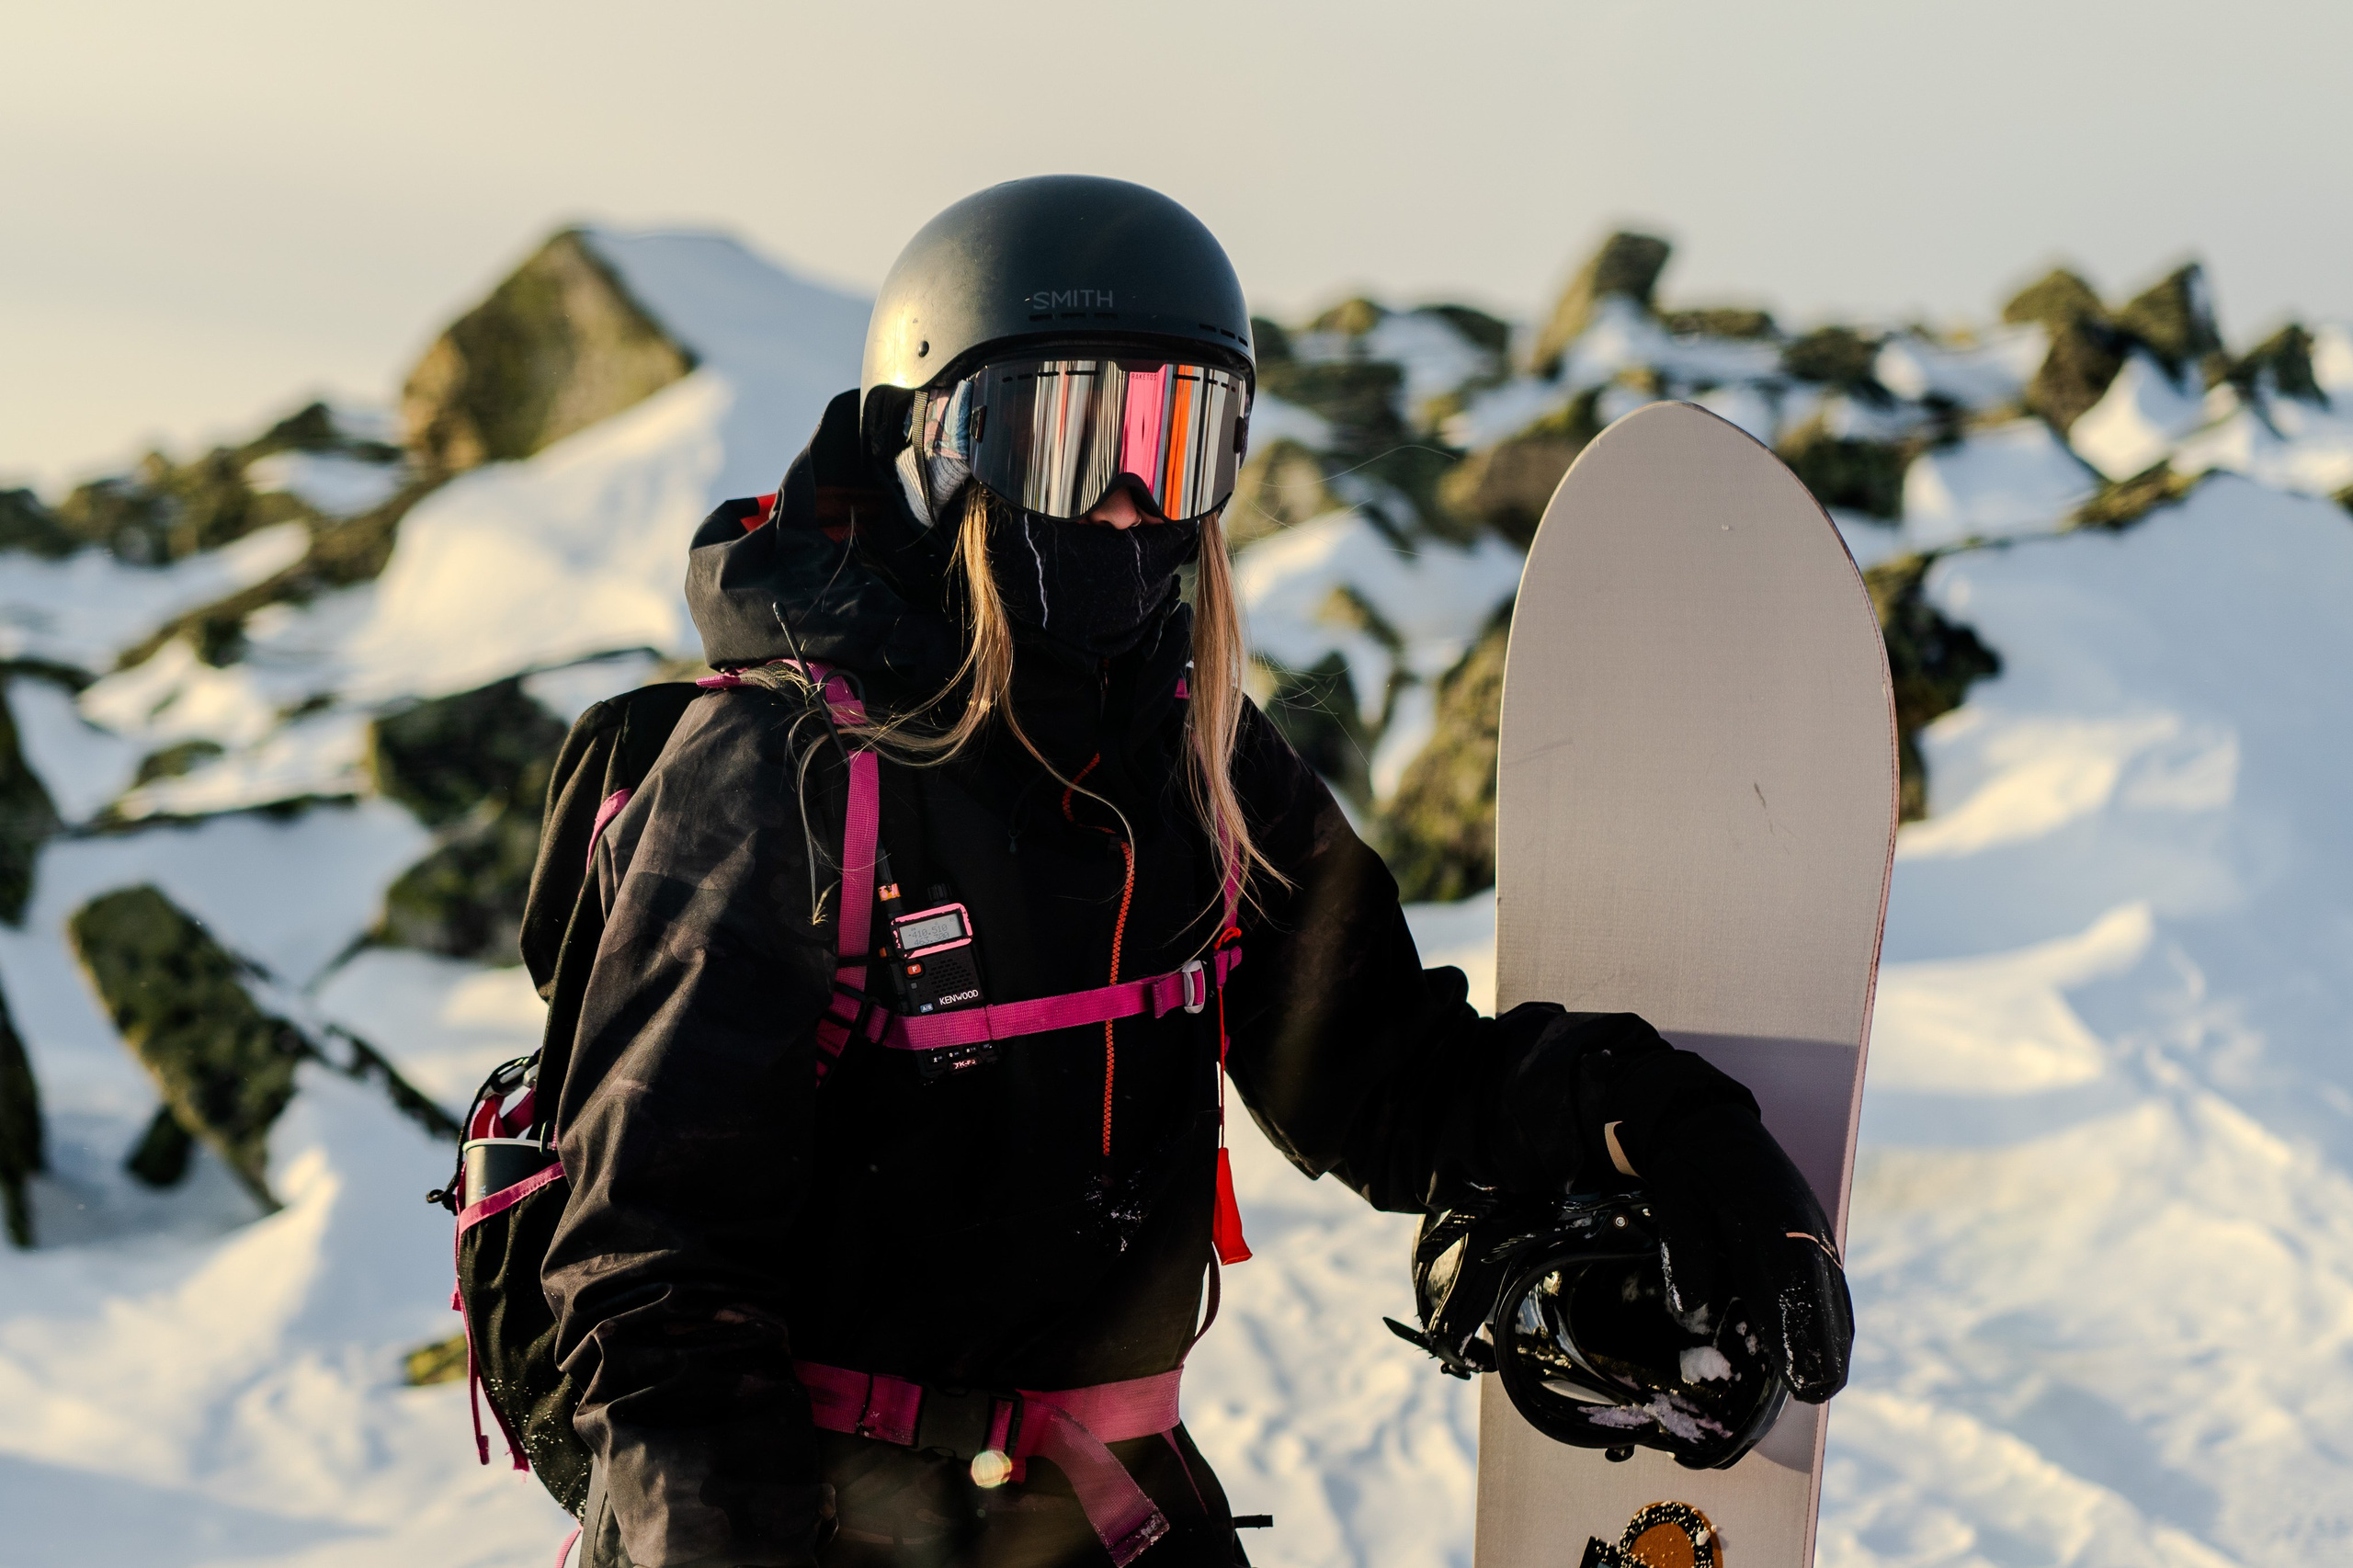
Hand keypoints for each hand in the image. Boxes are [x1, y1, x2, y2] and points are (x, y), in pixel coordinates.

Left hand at [1631, 1102, 1853, 1402]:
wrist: (1710, 1123)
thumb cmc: (1690, 1167)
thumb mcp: (1675, 1201)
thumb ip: (1686, 1255)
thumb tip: (1691, 1315)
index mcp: (1773, 1223)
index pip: (1797, 1295)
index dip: (1801, 1342)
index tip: (1803, 1385)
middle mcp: (1807, 1232)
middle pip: (1828, 1305)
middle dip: (1822, 1354)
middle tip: (1812, 1397)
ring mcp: (1817, 1235)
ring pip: (1836, 1300)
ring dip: (1830, 1341)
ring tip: (1818, 1385)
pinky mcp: (1816, 1238)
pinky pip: (1833, 1288)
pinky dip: (1830, 1320)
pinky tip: (1821, 1348)